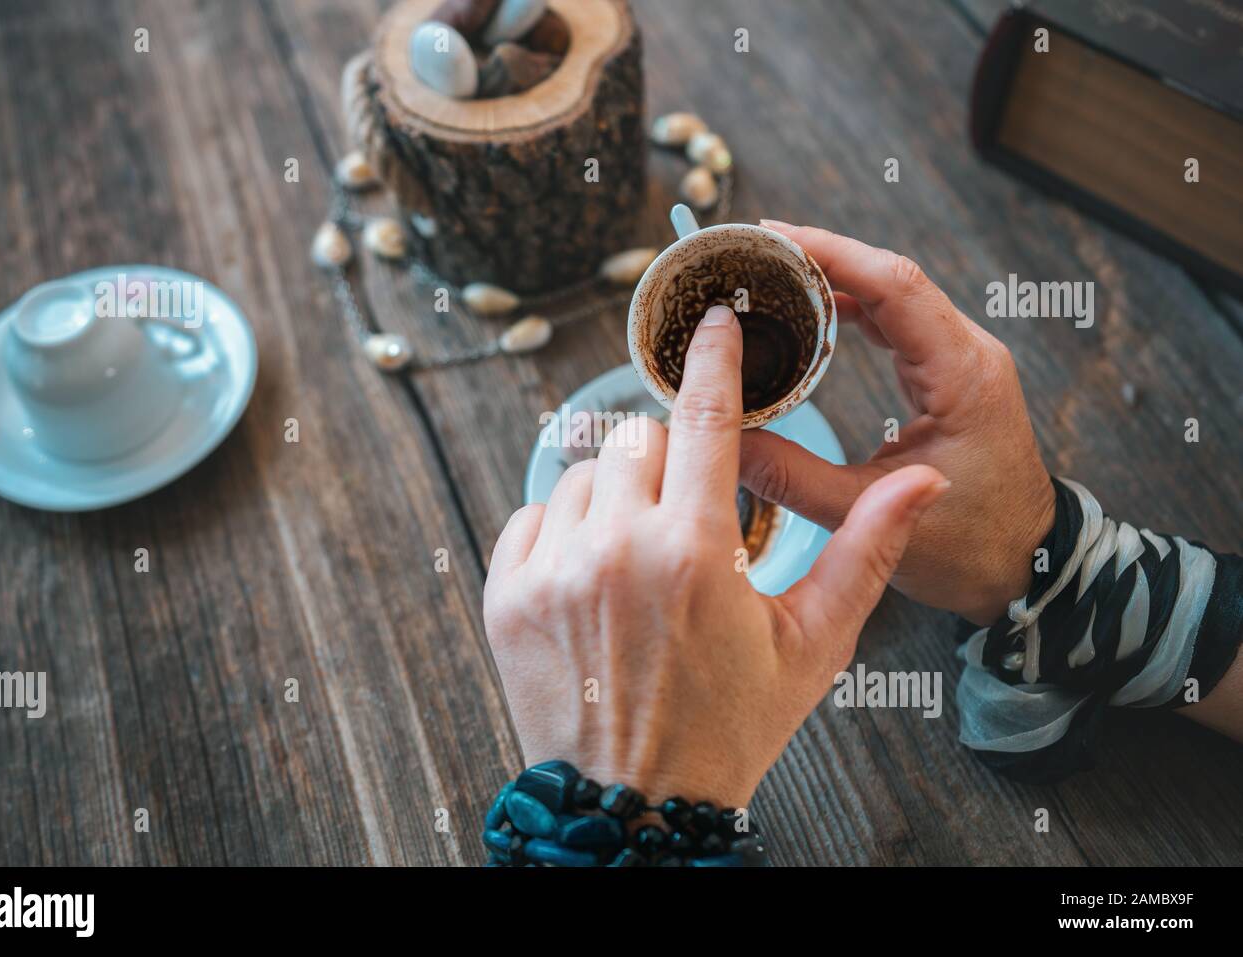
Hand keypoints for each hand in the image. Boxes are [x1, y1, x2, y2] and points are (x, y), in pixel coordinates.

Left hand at [483, 305, 947, 806]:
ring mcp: (551, 572)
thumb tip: (923, 484)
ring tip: (644, 556)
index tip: (715, 321)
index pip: (701, 416)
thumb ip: (866, 551)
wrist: (636, 806)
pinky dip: (564, 530)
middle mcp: (614, 550)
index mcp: (694, 552)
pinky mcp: (506, 596)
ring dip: (618, 495)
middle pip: (638, 439)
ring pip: (583, 473)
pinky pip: (532, 516)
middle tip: (690, 515)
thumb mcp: (814, 645)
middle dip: (670, 459)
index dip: (713, 359)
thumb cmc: (732, 726)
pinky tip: (595, 575)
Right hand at [742, 222, 1056, 624]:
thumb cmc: (967, 547)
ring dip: (832, 277)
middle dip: (820, 256)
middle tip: (752, 251)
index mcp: (961, 375)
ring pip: (891, 295)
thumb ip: (792, 476)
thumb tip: (723, 444)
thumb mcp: (868, 512)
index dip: (830, 253)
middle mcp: (967, 353)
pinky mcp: (946, 375)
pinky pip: (894, 322)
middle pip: (890, 278)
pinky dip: (849, 307)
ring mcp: (958, 361)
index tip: (770, 238)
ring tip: (766, 273)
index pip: (894, 286)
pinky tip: (804, 311)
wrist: (1024, 568)